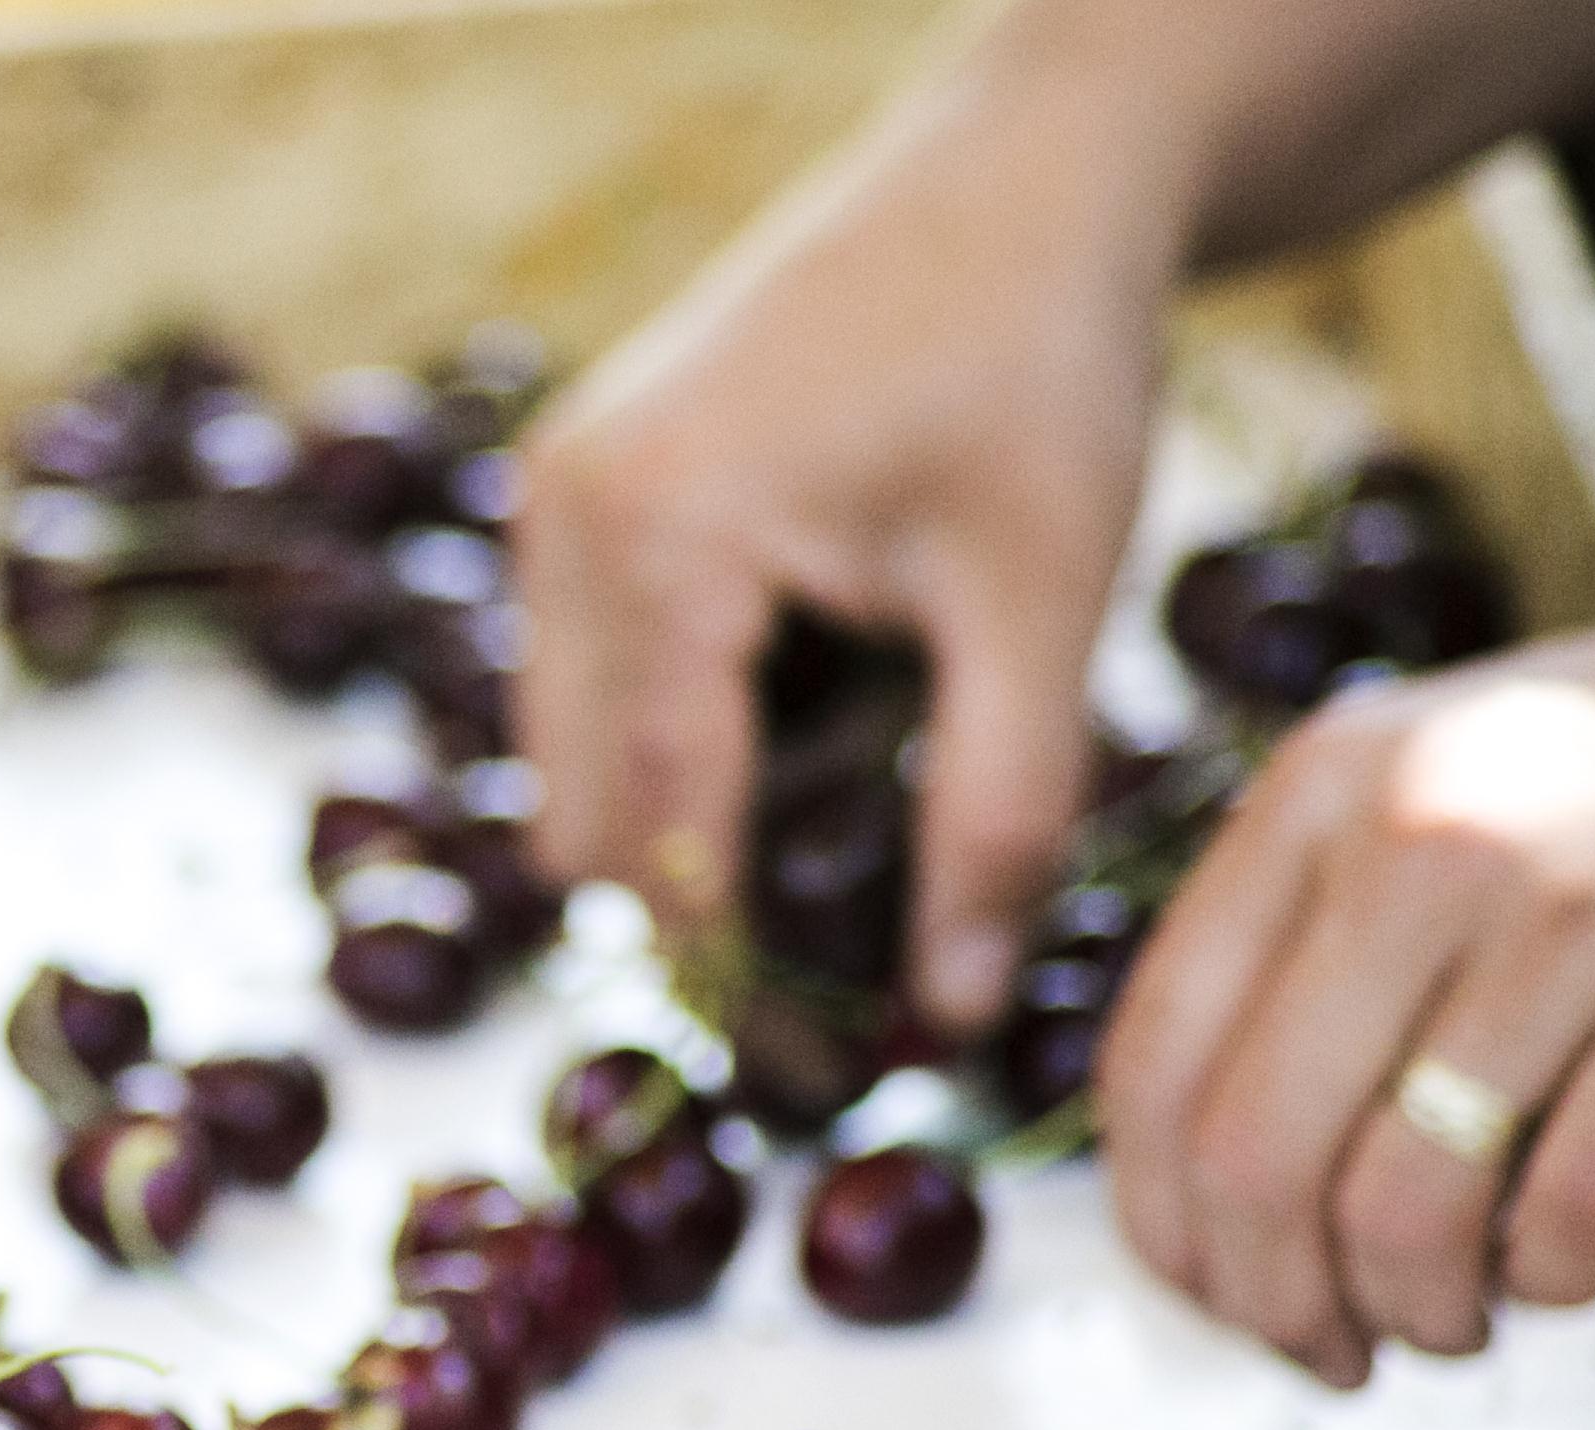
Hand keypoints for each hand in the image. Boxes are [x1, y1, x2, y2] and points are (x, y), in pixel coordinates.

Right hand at [520, 68, 1192, 1029]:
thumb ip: (998, 818)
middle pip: (585, 828)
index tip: (829, 1086)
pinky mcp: (576, 501)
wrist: (1019, 179)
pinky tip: (812, 735)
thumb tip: (955, 1018)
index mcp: (657, 539)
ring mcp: (552, 506)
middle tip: (846, 1008)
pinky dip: (681, 755)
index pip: (662, 839)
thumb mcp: (1042, 604)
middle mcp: (564, 522)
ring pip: (573, 773)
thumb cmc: (1040, 363)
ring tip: (847, 856)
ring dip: (688, 840)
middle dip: (701, 928)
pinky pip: (588, 696)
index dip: (742, 985)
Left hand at [1096, 554, 1594, 1384]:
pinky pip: (1582, 1201)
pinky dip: (1553, 1279)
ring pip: (1407, 1201)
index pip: (1154, 1065)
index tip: (1226, 1298)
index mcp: (1319, 791)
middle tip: (1337, 1350)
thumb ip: (1299, 944)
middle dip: (1276, 1302)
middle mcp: (1428, 828)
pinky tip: (1561, 1267)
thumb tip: (1194, 1197)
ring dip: (1417, 1311)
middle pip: (1254, 1155)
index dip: (1166, 1228)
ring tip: (1457, 1317)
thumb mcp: (1427, 790)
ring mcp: (1589, 890)